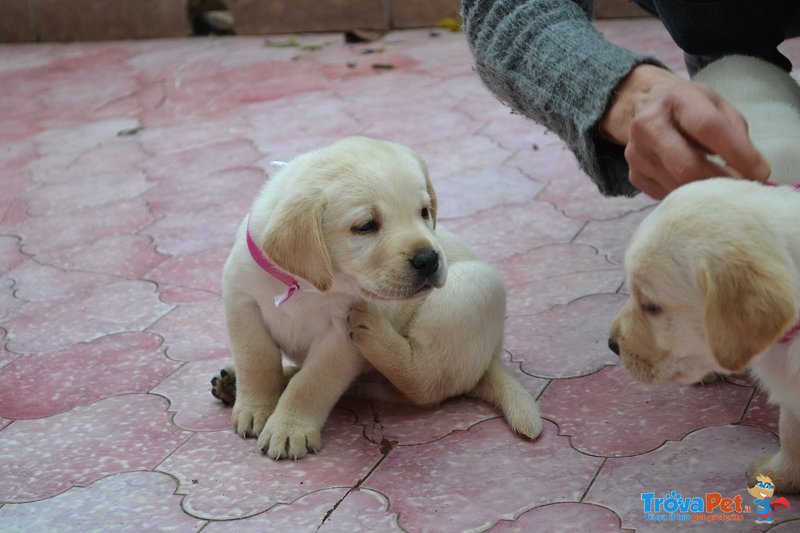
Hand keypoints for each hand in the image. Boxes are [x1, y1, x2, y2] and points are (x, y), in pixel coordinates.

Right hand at [599, 64, 770, 198]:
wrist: (642, 106)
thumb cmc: (688, 108)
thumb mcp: (716, 106)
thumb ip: (735, 134)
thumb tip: (752, 173)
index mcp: (677, 99)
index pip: (708, 127)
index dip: (737, 153)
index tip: (760, 173)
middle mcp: (649, 125)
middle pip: (688, 166)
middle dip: (721, 182)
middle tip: (742, 189)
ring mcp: (636, 153)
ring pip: (678, 186)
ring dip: (705, 192)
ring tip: (720, 185)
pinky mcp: (634, 175)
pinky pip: (666, 194)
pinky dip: (686, 194)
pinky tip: (693, 182)